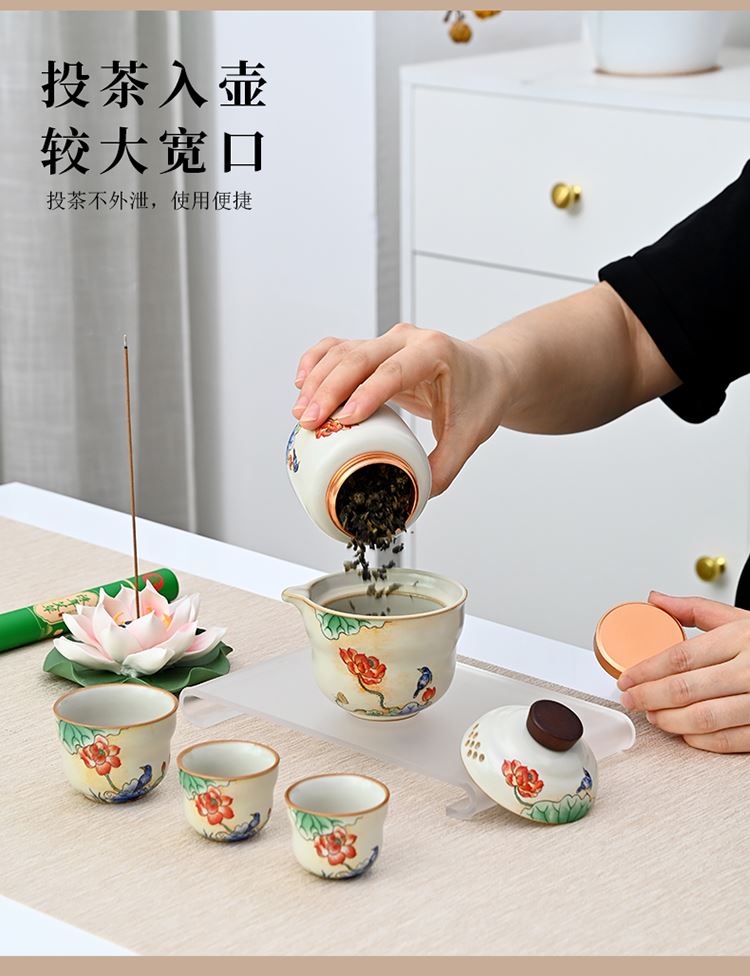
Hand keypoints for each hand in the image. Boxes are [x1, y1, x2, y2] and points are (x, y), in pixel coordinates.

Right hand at [291, 323, 508, 494]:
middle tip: (310, 421)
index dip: (366, 394)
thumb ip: (445, 466)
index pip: (394, 370)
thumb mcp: (470, 434)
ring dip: (318, 380)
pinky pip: (338, 348)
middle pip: (359, 357)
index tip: (345, 419)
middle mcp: (408, 339)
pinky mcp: (375, 349)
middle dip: (330, 390)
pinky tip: (301, 382)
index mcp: (434, 352)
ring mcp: (388, 341)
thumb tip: (416, 494)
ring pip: (343, 352)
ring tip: (302, 414)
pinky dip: (317, 362)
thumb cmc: (481, 395)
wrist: (488, 372)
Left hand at [617, 591, 749, 752]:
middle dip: (649, 697)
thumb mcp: (740, 618)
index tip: (626, 678)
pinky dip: (702, 740)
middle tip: (631, 700)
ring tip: (653, 716)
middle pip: (686, 688)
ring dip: (671, 721)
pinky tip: (684, 733)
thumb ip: (695, 610)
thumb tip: (655, 600)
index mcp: (740, 638)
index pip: (681, 657)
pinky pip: (731, 739)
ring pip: (705, 718)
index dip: (646, 671)